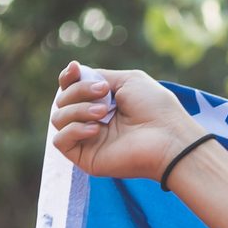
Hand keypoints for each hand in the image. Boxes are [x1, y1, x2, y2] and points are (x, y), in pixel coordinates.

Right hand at [49, 61, 199, 182]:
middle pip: (62, 100)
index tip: (75, 69)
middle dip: (78, 91)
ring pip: (58, 118)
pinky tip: (95, 129)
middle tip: (105, 94)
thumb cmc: (156, 109)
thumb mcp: (128, 80)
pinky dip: (73, 130)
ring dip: (78, 110)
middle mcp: (92, 121)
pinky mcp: (86, 158)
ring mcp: (88, 140)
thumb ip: (99, 76)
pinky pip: (60, 141)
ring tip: (104, 113)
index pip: (69, 89)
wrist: (170, 139)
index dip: (67, 78)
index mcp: (101, 103)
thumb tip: (76, 72)